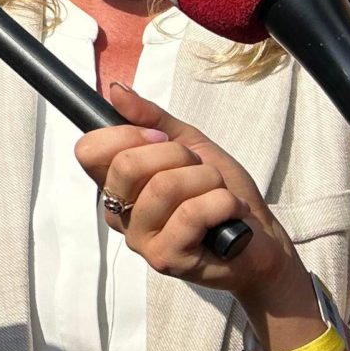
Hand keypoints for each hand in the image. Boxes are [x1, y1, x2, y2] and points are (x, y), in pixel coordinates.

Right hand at [75, 83, 296, 302]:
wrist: (261, 238)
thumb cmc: (221, 191)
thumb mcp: (189, 144)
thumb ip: (151, 119)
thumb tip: (116, 91)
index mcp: (116, 185)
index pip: (88, 151)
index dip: (126, 134)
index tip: (160, 137)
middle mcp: (119, 214)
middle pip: (126, 165)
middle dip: (178, 155)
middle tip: (199, 170)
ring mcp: (140, 240)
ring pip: (165, 187)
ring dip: (207, 180)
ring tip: (219, 192)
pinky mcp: (166, 259)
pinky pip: (191, 214)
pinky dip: (223, 202)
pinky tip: (231, 211)